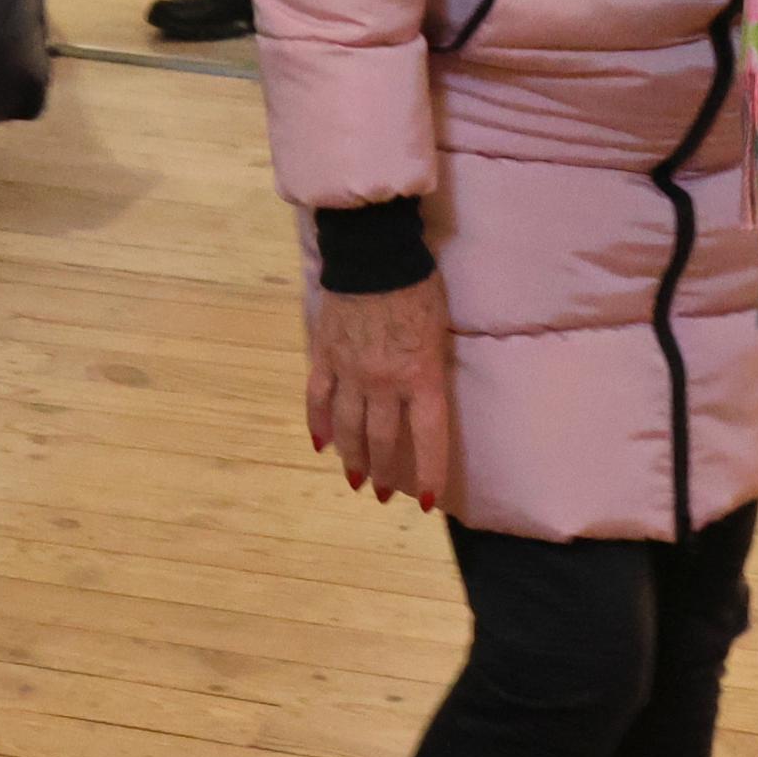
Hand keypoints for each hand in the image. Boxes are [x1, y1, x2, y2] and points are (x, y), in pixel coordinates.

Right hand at [307, 275, 452, 507]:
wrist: (374, 254)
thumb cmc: (419, 286)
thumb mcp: (440, 332)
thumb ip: (429, 369)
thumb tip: (424, 395)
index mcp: (421, 376)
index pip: (428, 438)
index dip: (429, 472)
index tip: (429, 502)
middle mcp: (385, 383)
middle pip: (384, 441)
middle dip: (385, 473)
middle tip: (383, 493)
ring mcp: (350, 372)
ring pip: (348, 429)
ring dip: (352, 458)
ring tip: (355, 479)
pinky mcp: (325, 356)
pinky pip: (318, 399)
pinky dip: (317, 424)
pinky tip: (320, 443)